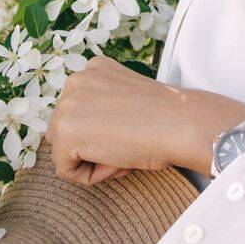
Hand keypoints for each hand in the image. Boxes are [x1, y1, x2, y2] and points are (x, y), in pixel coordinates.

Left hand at [45, 55, 244, 186]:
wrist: (180, 124)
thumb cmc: (164, 116)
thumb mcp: (126, 97)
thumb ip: (102, 104)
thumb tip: (88, 131)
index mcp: (93, 68)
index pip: (80, 113)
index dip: (104, 130)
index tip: (130, 126)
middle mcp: (76, 80)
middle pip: (65, 132)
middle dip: (93, 145)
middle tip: (127, 140)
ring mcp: (67, 105)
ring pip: (64, 152)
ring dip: (92, 159)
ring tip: (122, 149)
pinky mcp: (66, 132)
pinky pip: (67, 170)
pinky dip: (91, 175)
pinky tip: (116, 158)